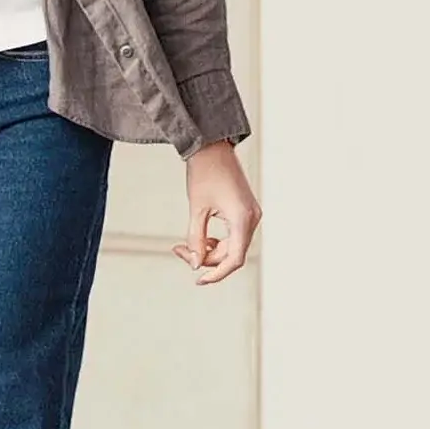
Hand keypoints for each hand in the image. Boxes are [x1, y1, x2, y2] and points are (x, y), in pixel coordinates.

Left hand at [179, 144, 261, 282]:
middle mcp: (252, 218)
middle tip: (178, 250)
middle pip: (231, 254)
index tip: (198, 281)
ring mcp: (251, 214)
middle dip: (205, 258)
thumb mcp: (196, 210)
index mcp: (242, 219)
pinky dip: (216, 241)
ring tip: (185, 243)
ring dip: (209, 250)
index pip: (234, 259)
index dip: (216, 274)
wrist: (213, 148)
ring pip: (231, 246)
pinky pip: (233, 235)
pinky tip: (200, 237)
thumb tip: (194, 265)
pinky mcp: (245, 211)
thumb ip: (196, 240)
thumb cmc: (204, 174)